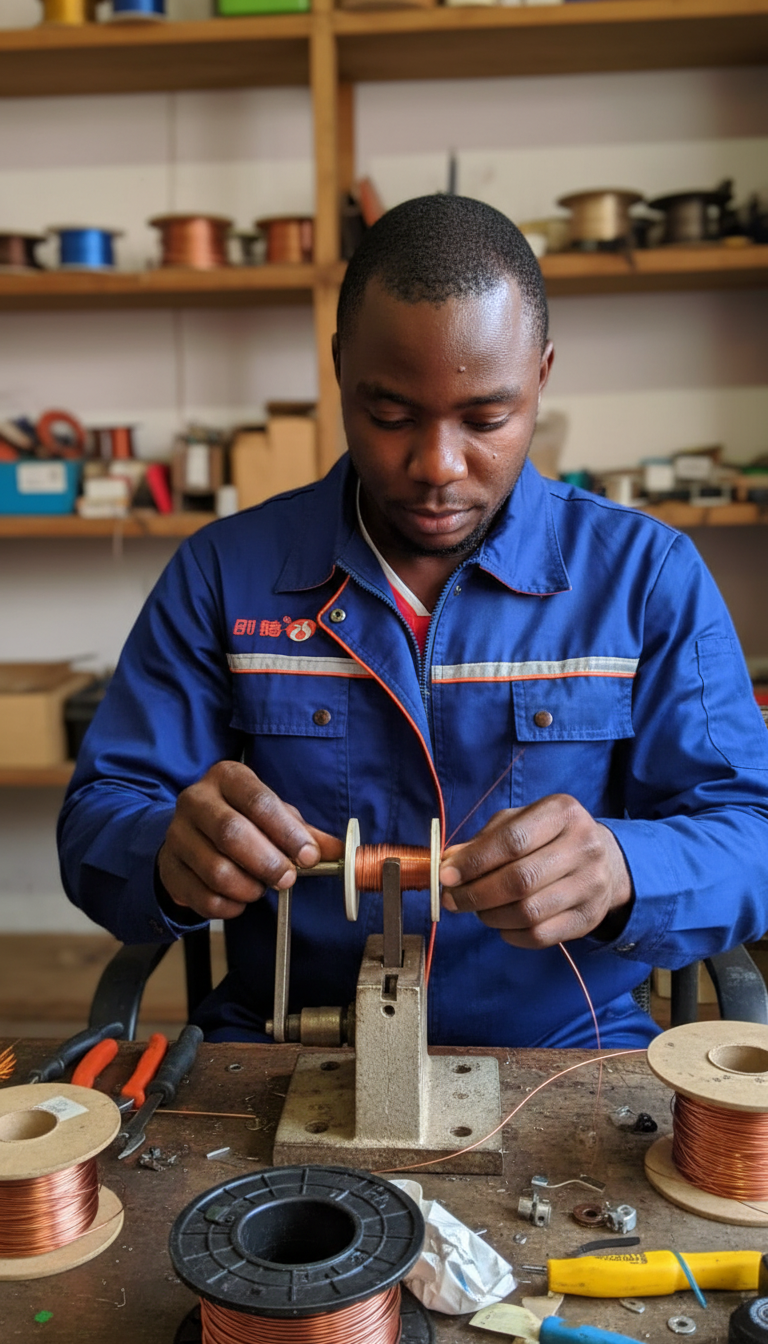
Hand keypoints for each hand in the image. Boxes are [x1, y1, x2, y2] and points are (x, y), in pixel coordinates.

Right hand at [157, 761, 342, 921]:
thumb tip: (339, 852)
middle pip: (232, 833)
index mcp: (227, 777)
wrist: (191, 836)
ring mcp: (177, 834)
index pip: (258, 801)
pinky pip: (203, 896)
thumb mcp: (273, 816)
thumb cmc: (241, 821)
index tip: (308, 857)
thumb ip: (305, 832)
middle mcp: (196, 800)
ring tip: (260, 888)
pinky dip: (229, 906)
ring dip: (248, 887)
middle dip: (268, 862)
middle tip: (287, 879)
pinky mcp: (168, 868)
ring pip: (216, 870)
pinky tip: (239, 900)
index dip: (286, 832)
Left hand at [439, 794, 632, 948]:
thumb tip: (448, 864)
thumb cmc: (548, 837)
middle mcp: (583, 846)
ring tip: (478, 909)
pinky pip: (541, 936)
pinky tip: (502, 924)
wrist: (604, 860)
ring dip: (491, 915)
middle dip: (477, 893)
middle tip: (452, 899)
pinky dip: (511, 934)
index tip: (446, 876)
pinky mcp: (589, 917)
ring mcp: (591, 884)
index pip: (512, 841)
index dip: (474, 862)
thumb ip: (484, 840)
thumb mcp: (519, 823)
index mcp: (562, 813)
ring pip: (529, 912)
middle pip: (520, 880)